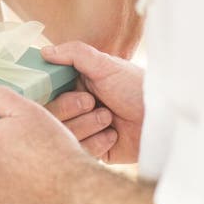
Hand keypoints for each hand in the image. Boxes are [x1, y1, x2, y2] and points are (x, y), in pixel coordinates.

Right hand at [42, 41, 143, 163]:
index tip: (76, 93)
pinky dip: (98, 142)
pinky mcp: (93, 152)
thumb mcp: (105, 64)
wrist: (159, 118)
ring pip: (66, 134)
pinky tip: (114, 135)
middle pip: (52, 116)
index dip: (56, 96)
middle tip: (94, 102)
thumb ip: (74, 53)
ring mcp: (83, 130)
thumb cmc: (134, 86)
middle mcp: (74, 108)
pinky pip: (82, 151)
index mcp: (73, 85)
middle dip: (74, 109)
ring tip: (109, 118)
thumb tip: (44, 51)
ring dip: (89, 125)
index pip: (47, 94)